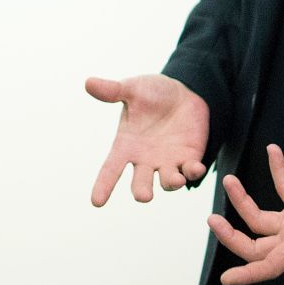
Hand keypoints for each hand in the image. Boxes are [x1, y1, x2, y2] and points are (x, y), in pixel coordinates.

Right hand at [86, 74, 209, 205]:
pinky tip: (195, 168)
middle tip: (143, 196)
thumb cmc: (151, 93)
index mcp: (126, 146)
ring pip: (168, 182)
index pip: (111, 169)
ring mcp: (167, 162)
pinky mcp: (189, 159)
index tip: (96, 202)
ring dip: (171, 183)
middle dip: (142, 191)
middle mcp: (145, 160)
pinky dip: (193, 171)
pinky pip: (190, 170)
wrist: (182, 92)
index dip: (103, 185)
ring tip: (174, 180)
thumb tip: (88, 82)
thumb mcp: (132, 89)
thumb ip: (113, 91)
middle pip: (141, 183)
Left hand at [210, 145, 283, 284]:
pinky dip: (275, 172)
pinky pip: (282, 189)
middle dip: (233, 235)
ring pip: (261, 219)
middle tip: (212, 219)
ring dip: (243, 201)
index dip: (248, 275)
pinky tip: (273, 151)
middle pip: (257, 245)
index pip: (271, 265)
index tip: (226, 279)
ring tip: (230, 179)